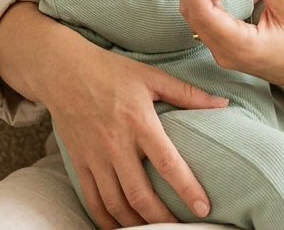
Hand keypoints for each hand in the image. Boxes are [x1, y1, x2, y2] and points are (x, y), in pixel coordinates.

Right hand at [35, 26, 227, 227]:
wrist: (61, 70)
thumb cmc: (110, 70)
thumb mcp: (150, 76)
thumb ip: (187, 93)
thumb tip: (222, 103)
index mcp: (138, 121)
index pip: (166, 162)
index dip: (186, 188)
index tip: (202, 208)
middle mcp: (115, 144)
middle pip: (139, 194)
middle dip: (162, 218)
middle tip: (180, 228)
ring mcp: (94, 156)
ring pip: (115, 203)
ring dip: (135, 224)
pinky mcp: (79, 162)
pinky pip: (92, 199)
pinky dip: (105, 219)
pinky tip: (119, 227)